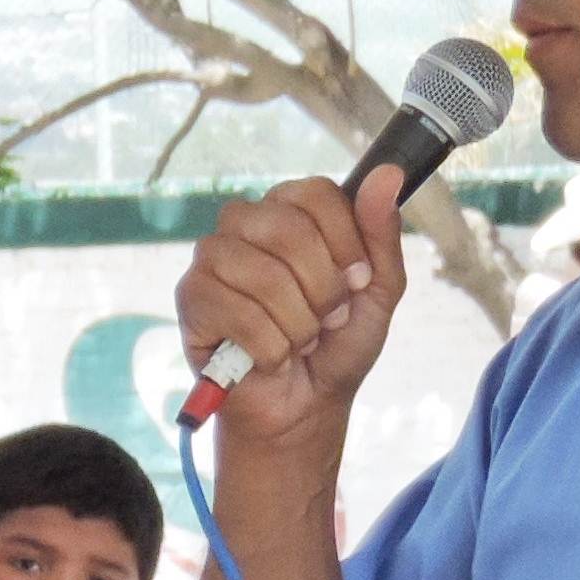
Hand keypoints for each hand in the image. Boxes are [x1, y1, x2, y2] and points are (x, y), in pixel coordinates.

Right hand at [176, 166, 409, 472]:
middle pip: (287, 229)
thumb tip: (388, 172)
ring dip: (297, 324)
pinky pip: (236, 313)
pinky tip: (269, 357)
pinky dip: (269, 347)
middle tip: (328, 320)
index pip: (316, 193)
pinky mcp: (191, 298)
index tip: (357, 282)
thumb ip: (381, 233)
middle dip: (322, 289)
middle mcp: (245, 223)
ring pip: (263, 275)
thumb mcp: (378, 290)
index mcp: (289, 210)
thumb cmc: (337, 344)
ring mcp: (212, 258)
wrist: (304, 407)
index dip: (345, 243)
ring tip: (299, 341)